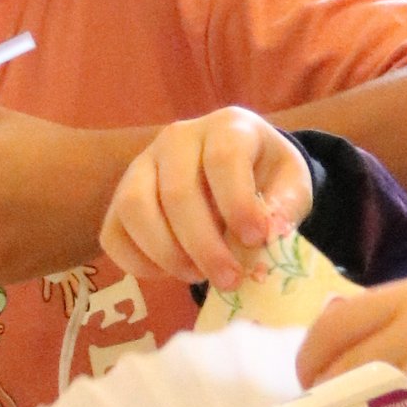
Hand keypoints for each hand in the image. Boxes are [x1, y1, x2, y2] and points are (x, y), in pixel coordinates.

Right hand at [103, 111, 311, 292]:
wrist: (240, 172)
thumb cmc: (267, 178)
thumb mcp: (293, 184)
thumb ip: (286, 207)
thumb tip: (269, 234)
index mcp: (226, 127)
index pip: (223, 159)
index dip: (238, 204)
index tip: (256, 240)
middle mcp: (177, 139)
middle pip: (177, 191)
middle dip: (203, 245)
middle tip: (229, 279)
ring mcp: (142, 165)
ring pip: (134, 208)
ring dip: (166, 253)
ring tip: (197, 275)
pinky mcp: (119, 198)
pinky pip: (113, 233)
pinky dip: (137, 262)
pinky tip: (170, 273)